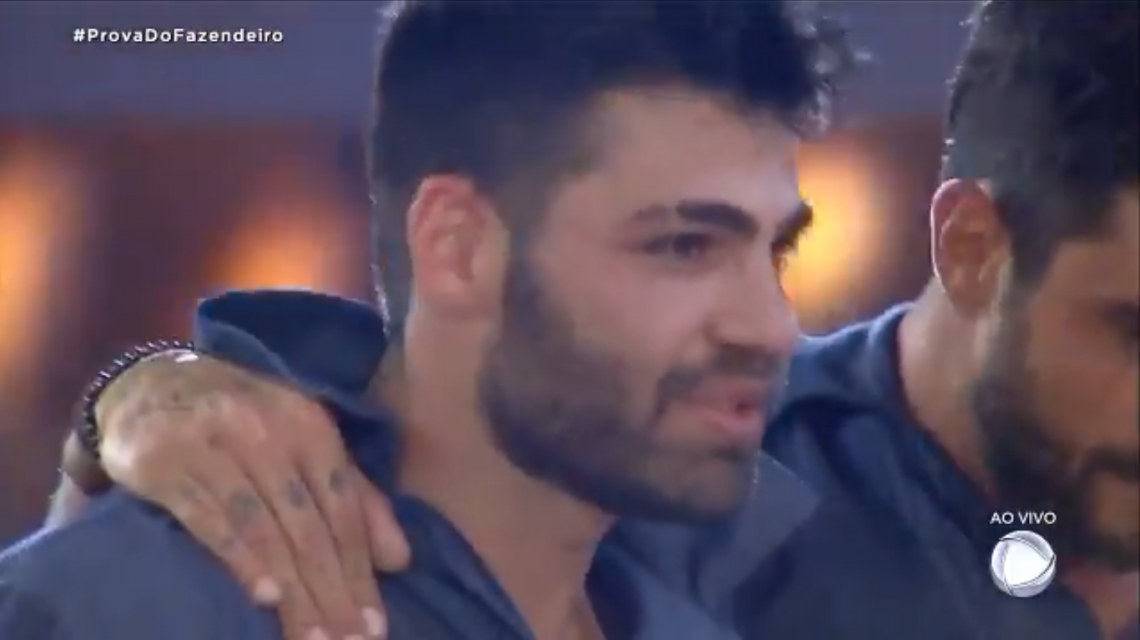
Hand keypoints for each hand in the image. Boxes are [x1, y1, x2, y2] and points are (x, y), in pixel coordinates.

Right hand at [95, 351, 409, 639]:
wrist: (153, 381)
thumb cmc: (246, 420)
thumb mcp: (306, 442)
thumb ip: (355, 496)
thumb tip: (399, 560)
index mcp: (310, 426)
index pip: (344, 508)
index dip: (360, 569)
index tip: (373, 626)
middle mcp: (268, 431)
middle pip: (309, 525)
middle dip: (332, 591)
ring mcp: (215, 445)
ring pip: (265, 529)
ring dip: (293, 590)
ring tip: (312, 637)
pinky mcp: (165, 463)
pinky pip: (210, 518)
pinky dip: (241, 559)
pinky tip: (264, 597)